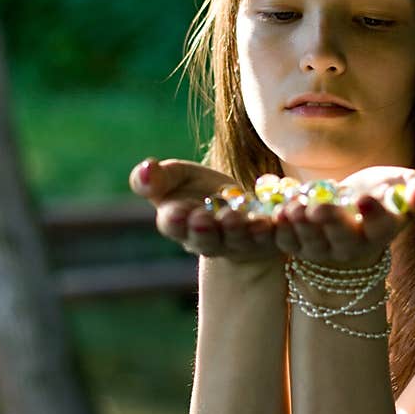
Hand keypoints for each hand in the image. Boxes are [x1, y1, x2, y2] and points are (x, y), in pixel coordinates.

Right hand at [128, 158, 283, 262]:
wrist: (235, 203)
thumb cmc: (195, 189)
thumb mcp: (175, 176)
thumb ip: (155, 178)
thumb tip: (144, 169)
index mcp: (179, 224)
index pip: (173, 224)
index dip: (176, 220)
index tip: (179, 211)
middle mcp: (207, 241)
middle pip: (205, 240)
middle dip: (204, 230)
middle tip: (203, 218)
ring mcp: (237, 244)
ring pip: (237, 241)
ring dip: (237, 231)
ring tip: (235, 218)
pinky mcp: (266, 242)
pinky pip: (269, 238)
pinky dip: (270, 230)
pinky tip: (270, 220)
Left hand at [273, 166, 414, 268]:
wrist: (351, 202)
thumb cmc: (385, 192)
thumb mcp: (408, 184)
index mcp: (382, 231)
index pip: (381, 228)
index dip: (374, 215)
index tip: (365, 198)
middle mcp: (353, 246)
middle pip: (342, 240)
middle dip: (331, 223)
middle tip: (320, 207)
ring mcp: (323, 248)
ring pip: (311, 243)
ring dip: (300, 226)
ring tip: (293, 208)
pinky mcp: (297, 244)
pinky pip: (285, 240)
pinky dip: (278, 229)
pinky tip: (274, 213)